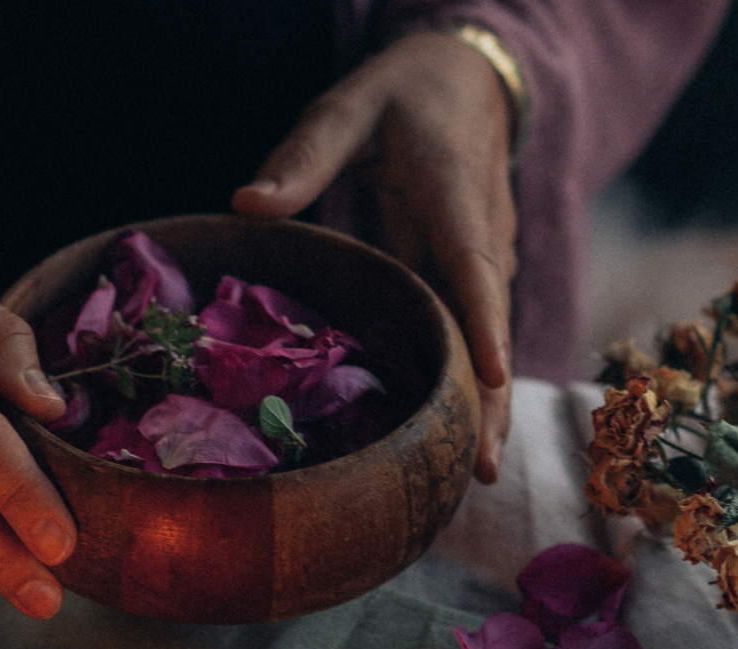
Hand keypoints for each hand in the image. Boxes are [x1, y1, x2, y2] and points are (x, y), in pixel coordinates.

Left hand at [232, 30, 515, 483]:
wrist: (472, 82)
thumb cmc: (405, 94)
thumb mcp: (351, 106)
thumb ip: (304, 155)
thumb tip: (246, 203)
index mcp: (457, 195)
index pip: (473, 267)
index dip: (484, 325)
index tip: (490, 376)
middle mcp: (483, 239)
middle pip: (489, 327)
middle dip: (490, 399)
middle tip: (485, 468)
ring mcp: (482, 264)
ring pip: (485, 343)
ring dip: (483, 407)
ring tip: (475, 476)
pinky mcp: (468, 279)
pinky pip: (468, 337)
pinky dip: (465, 389)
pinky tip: (449, 443)